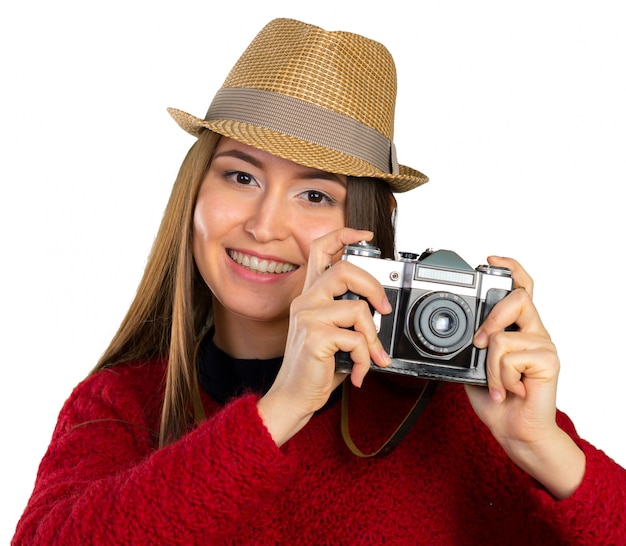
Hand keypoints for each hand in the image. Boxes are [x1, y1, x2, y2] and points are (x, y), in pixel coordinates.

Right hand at [257, 228, 391, 445]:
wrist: (293, 397)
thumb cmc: (316, 367)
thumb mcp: (335, 335)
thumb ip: (351, 316)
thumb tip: (381, 311)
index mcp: (310, 296)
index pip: (321, 250)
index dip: (344, 234)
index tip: (365, 235)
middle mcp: (306, 300)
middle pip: (344, 269)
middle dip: (374, 288)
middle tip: (384, 310)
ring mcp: (308, 316)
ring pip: (357, 308)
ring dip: (373, 337)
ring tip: (370, 356)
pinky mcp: (314, 336)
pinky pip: (356, 338)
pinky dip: (366, 357)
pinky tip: (359, 371)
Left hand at [465, 256, 584, 498]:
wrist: (514, 430)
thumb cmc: (495, 398)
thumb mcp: (475, 365)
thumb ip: (472, 344)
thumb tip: (461, 332)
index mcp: (517, 328)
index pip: (521, 288)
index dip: (510, 268)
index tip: (489, 259)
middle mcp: (533, 331)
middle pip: (519, 298)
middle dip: (492, 318)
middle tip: (479, 344)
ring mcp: (543, 345)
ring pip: (502, 337)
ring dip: (489, 367)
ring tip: (497, 384)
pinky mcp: (549, 360)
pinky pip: (509, 357)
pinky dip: (500, 378)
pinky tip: (510, 390)